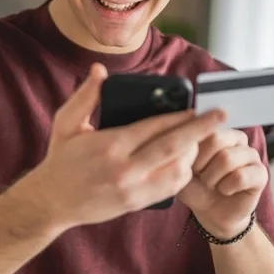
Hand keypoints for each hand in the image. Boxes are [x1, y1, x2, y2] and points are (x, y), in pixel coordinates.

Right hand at [19, 63, 225, 230]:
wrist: (51, 202)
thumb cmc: (60, 158)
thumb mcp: (66, 123)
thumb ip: (85, 96)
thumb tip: (100, 71)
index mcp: (110, 146)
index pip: (154, 128)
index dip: (179, 116)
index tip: (198, 105)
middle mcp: (125, 169)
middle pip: (173, 148)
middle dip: (201, 129)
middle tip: (221, 116)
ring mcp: (133, 190)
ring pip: (177, 171)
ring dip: (193, 153)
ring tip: (200, 137)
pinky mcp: (137, 203)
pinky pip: (171, 189)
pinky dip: (183, 172)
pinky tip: (186, 159)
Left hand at [178, 127, 267, 239]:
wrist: (212, 213)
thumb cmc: (196, 187)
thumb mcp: (181, 169)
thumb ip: (183, 151)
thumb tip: (187, 138)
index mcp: (219, 130)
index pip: (204, 127)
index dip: (192, 150)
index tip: (190, 165)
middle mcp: (238, 138)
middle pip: (217, 139)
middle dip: (202, 164)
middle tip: (201, 177)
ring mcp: (252, 155)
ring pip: (227, 158)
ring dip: (212, 179)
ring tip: (213, 185)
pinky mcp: (261, 174)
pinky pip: (241, 176)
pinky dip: (226, 188)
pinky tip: (226, 191)